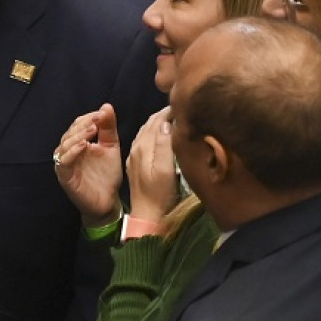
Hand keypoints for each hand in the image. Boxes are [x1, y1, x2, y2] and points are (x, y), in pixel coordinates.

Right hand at [54, 103, 122, 226]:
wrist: (107, 201)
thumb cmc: (107, 175)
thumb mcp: (110, 147)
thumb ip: (108, 128)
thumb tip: (106, 106)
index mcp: (78, 142)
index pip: (78, 124)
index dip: (89, 117)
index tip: (103, 113)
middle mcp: (68, 151)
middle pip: (71, 132)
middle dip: (84, 124)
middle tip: (98, 119)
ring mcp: (64, 164)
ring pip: (65, 144)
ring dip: (79, 135)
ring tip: (93, 130)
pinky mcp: (64, 176)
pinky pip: (64, 161)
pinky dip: (73, 151)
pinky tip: (84, 145)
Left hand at [126, 107, 177, 222]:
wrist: (147, 217)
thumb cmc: (159, 195)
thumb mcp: (165, 170)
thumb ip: (165, 145)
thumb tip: (167, 123)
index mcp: (143, 146)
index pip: (156, 120)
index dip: (170, 110)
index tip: (184, 104)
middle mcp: (136, 148)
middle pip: (150, 123)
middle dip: (165, 113)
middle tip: (182, 108)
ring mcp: (135, 156)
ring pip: (147, 131)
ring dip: (159, 122)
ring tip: (175, 117)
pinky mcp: (137, 164)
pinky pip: (145, 140)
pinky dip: (155, 132)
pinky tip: (163, 135)